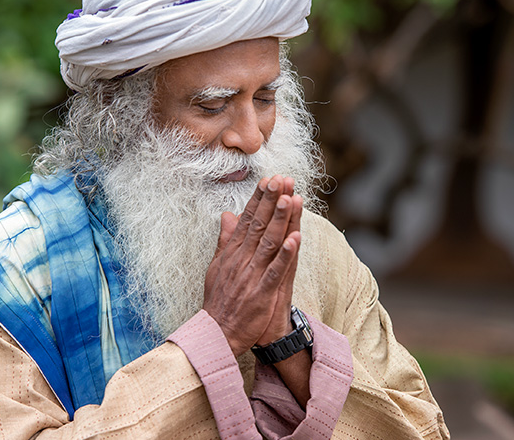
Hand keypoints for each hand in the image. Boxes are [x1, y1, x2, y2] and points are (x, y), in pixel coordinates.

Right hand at [203, 175, 302, 356]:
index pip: (248, 220)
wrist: (217, 334)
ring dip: (281, 220)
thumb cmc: (220, 300)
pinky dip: (286, 255)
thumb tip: (227, 215)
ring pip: (269, 242)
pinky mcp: (262, 292)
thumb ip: (225, 240)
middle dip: (271, 201)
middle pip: (259, 225)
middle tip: (282, 178)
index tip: (270, 179)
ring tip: (291, 198)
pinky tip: (296, 238)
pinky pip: (276, 271)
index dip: (259, 199)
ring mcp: (252, 275)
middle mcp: (242, 260)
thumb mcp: (217, 266)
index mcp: (233, 253)